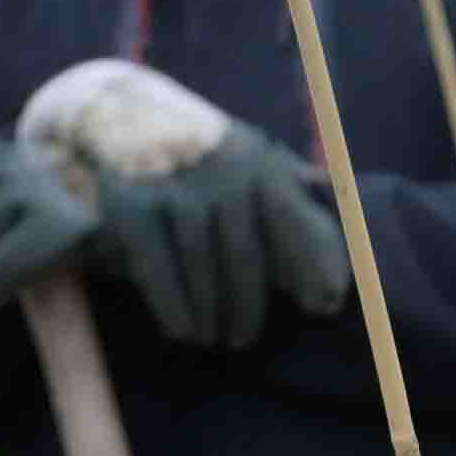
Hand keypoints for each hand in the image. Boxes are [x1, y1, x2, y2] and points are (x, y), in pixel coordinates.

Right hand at [93, 139, 352, 353]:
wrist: (123, 116)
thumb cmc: (209, 165)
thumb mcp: (257, 175)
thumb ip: (299, 225)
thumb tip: (331, 297)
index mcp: (260, 162)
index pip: (295, 221)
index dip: (313, 268)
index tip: (322, 310)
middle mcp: (220, 168)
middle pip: (244, 256)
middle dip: (247, 307)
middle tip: (242, 340)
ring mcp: (174, 183)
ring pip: (201, 266)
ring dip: (210, 314)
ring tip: (211, 338)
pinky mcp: (131, 202)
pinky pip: (157, 267)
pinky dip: (172, 306)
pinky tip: (181, 331)